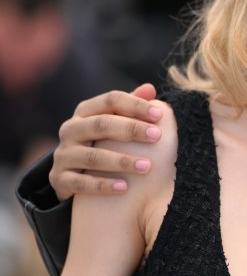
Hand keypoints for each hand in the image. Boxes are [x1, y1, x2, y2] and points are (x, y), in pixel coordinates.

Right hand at [51, 83, 161, 200]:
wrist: (71, 173)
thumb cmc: (102, 141)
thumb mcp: (114, 121)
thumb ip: (131, 104)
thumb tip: (150, 88)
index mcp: (86, 111)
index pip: (111, 100)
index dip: (136, 105)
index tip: (160, 116)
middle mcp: (71, 129)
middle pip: (101, 124)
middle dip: (131, 129)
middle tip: (157, 137)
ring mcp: (63, 154)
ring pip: (92, 156)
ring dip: (121, 161)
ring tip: (147, 167)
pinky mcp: (58, 178)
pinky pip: (80, 182)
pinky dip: (102, 185)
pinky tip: (124, 188)